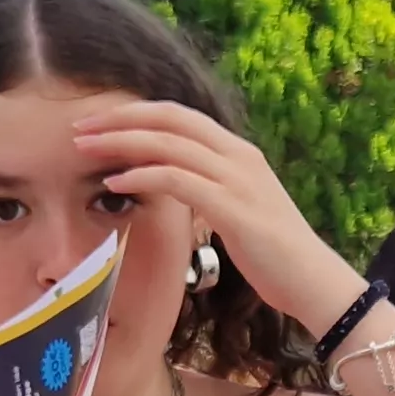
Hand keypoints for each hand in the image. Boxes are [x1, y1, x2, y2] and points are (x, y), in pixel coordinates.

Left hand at [72, 100, 369, 322]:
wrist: (314, 281)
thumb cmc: (274, 254)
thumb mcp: (237, 209)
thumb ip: (208, 189)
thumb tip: (170, 184)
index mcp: (238, 152)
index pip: (179, 115)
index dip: (135, 114)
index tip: (98, 123)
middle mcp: (238, 155)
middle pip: (169, 118)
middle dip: (119, 118)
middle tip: (80, 127)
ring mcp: (237, 179)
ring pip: (169, 144)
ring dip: (120, 143)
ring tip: (85, 150)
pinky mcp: (233, 208)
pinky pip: (177, 181)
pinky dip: (141, 176)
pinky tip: (115, 183)